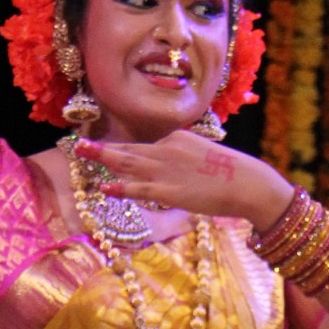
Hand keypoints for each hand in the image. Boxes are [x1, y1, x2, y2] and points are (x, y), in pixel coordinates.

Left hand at [77, 132, 294, 229]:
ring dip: (104, 158)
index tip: (107, 152)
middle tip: (80, 144)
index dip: (125, 151)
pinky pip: (139, 188)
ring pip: (129, 162)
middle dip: (104, 147)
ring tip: (82, 153)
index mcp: (177, 138)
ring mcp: (167, 168)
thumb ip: (186, 161)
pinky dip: (120, 187)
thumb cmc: (233, 175)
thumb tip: (176, 172)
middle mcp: (167, 148)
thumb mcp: (206, 159)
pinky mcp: (169, 190)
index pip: (147, 147)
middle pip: (130, 148)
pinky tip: (104, 187)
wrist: (248, 183)